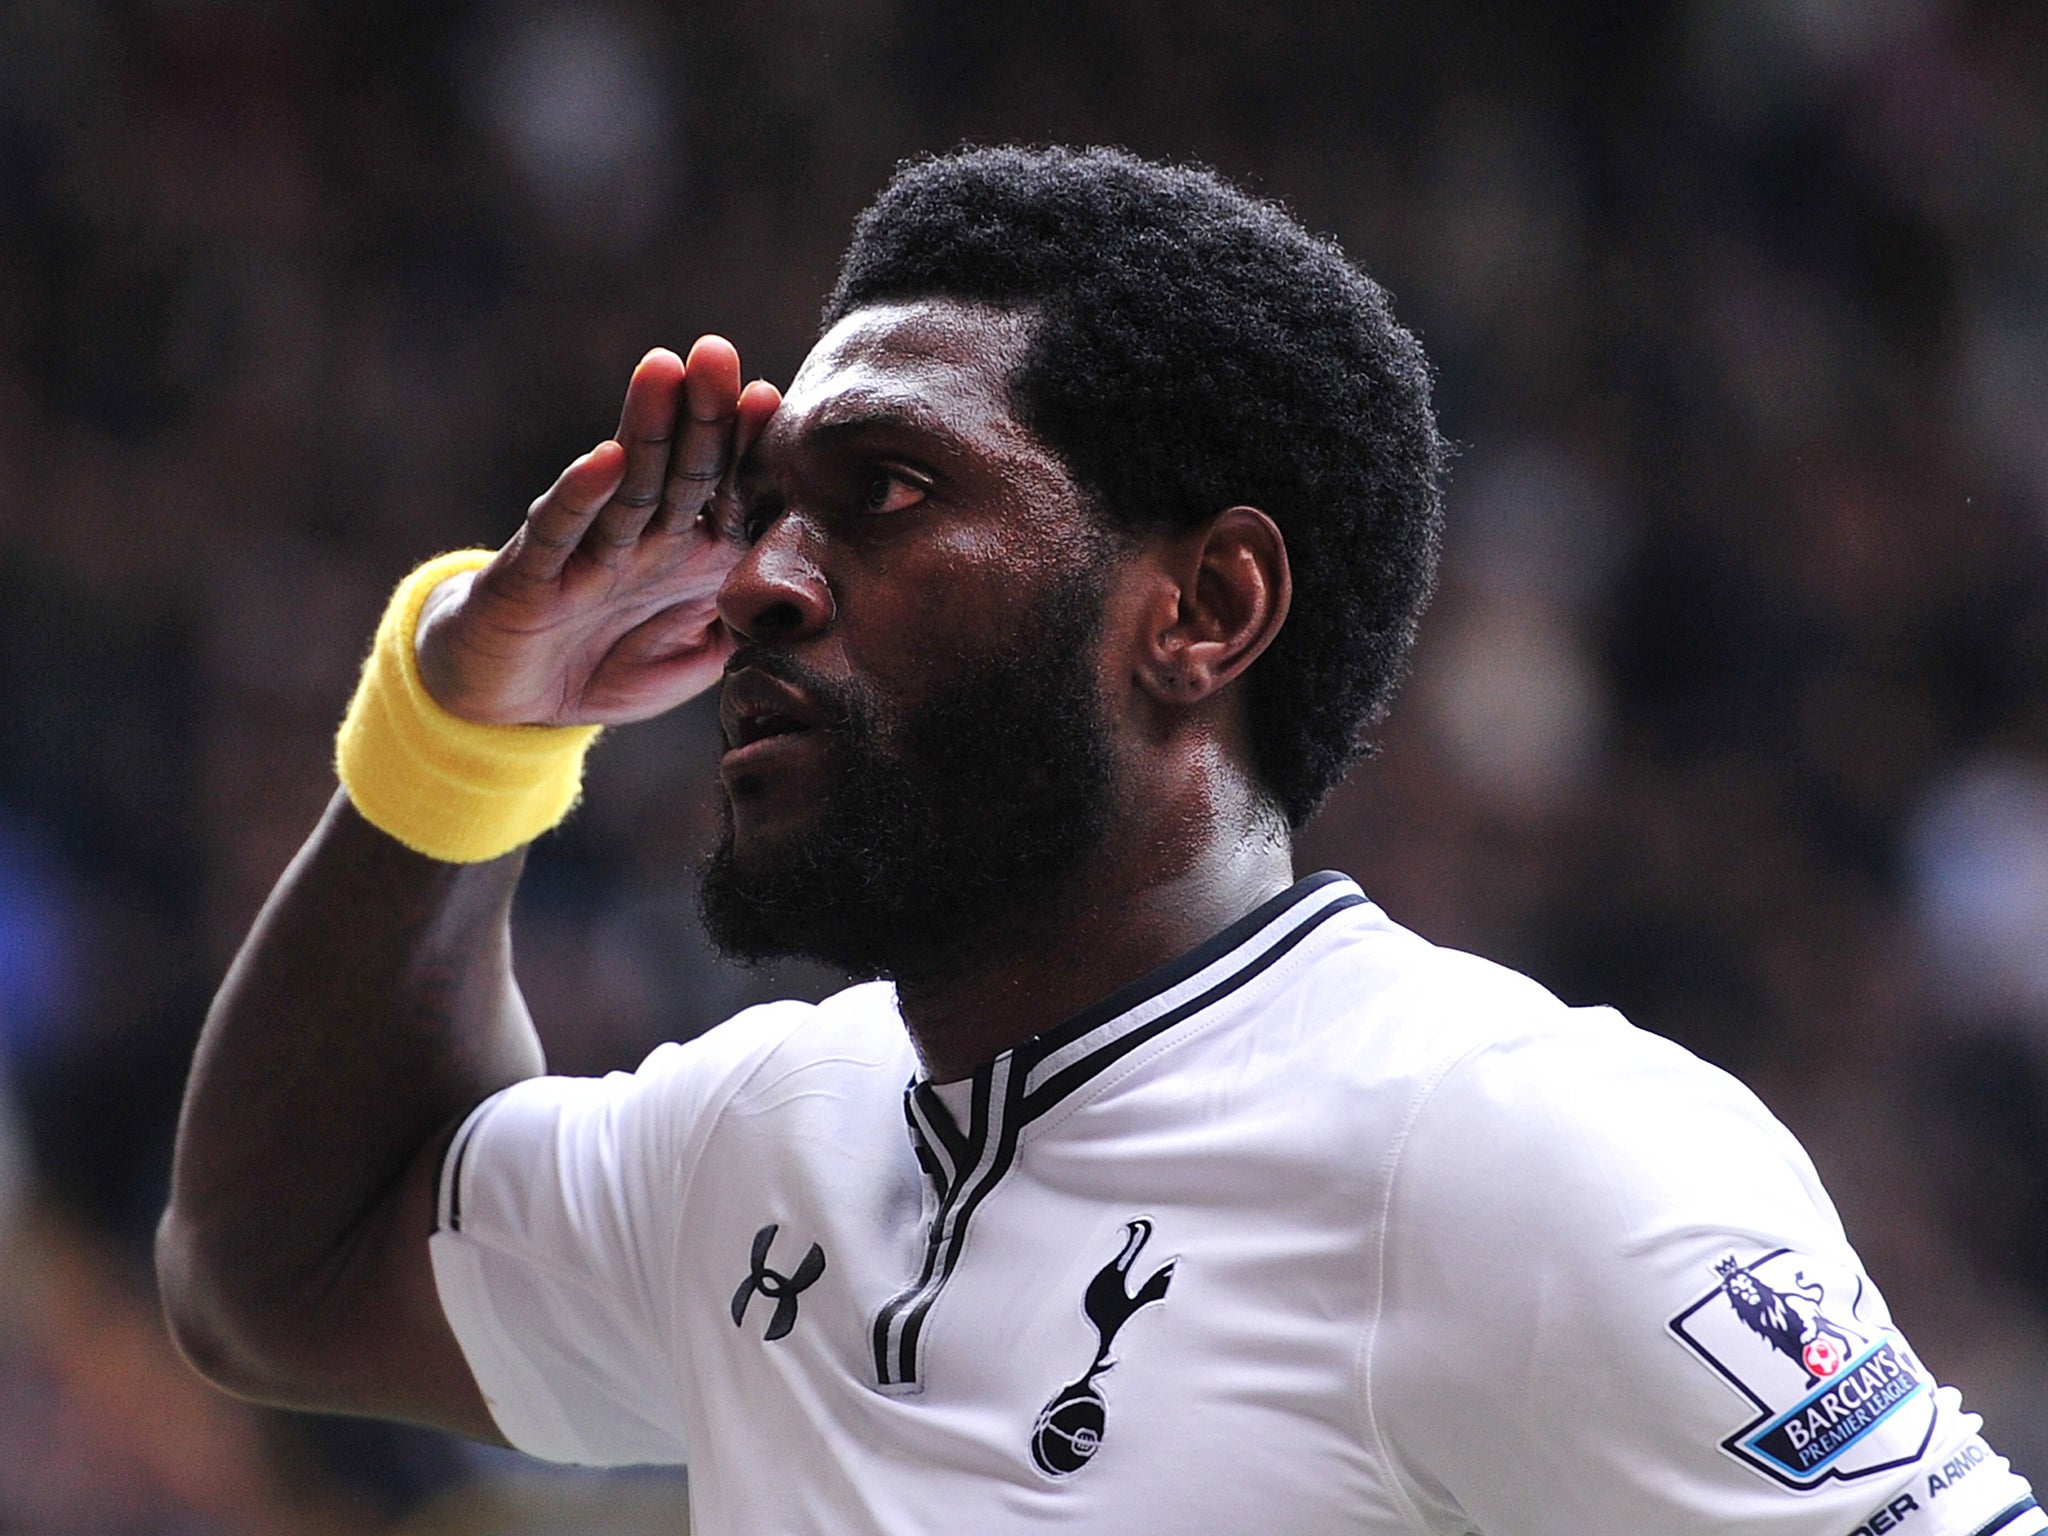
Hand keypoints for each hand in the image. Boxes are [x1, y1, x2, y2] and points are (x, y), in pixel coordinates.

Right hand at [416, 337, 780, 726]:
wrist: (514, 704)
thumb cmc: (612, 667)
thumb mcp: (700, 660)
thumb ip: (753, 631)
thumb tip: (818, 606)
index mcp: (695, 555)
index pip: (733, 492)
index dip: (751, 450)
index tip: (773, 399)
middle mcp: (647, 539)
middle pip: (683, 467)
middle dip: (703, 412)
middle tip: (719, 354)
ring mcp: (591, 550)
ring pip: (626, 482)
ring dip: (645, 428)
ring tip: (664, 369)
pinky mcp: (535, 572)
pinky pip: (561, 529)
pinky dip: (581, 496)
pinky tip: (604, 458)